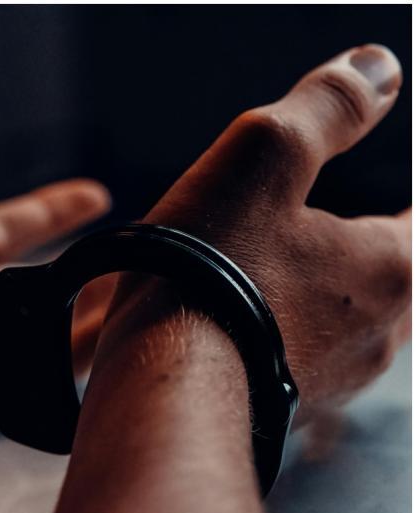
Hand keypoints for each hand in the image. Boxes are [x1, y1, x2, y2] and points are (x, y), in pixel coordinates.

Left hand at [0, 91, 110, 437]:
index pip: (3, 227)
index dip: (49, 212)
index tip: (94, 196)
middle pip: (28, 284)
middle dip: (77, 274)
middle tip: (127, 264)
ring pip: (36, 332)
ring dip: (85, 318)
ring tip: (139, 301)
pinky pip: (24, 375)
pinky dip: (68, 363)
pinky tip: (117, 347)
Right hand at [104, 44, 409, 410]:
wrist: (158, 381)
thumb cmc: (207, 271)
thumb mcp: (263, 158)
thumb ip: (327, 108)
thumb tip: (378, 67)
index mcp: (393, 266)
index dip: (406, 205)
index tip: (388, 201)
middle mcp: (378, 332)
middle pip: (398, 276)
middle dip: (375, 249)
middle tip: (343, 229)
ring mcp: (335, 379)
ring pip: (356, 324)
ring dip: (332, 296)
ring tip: (289, 275)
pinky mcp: (289, 407)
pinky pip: (311, 361)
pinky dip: (294, 336)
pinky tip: (256, 324)